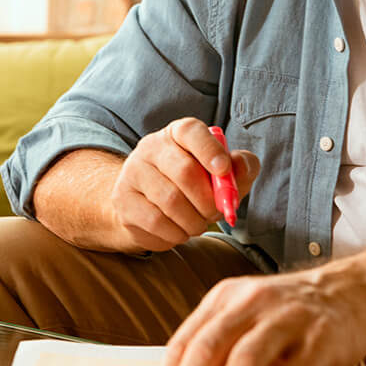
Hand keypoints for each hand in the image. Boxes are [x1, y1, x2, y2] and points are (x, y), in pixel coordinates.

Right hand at [111, 118, 258, 252]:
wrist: (149, 204)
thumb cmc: (195, 186)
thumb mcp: (223, 174)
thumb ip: (241, 166)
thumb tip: (241, 166)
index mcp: (179, 133)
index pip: (191, 131)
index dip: (210, 150)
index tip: (224, 169)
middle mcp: (151, 146)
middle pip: (184, 172)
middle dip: (208, 201)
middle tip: (215, 213)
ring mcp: (133, 172)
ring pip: (170, 202)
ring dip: (193, 221)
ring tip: (197, 223)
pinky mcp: (123, 200)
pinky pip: (156, 222)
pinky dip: (176, 233)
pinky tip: (179, 230)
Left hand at [137, 262, 365, 365]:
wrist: (352, 292)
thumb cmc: (291, 317)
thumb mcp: (247, 325)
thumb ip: (217, 360)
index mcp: (225, 298)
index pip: (184, 342)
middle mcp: (251, 301)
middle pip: (207, 349)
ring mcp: (287, 317)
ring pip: (246, 359)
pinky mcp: (320, 336)